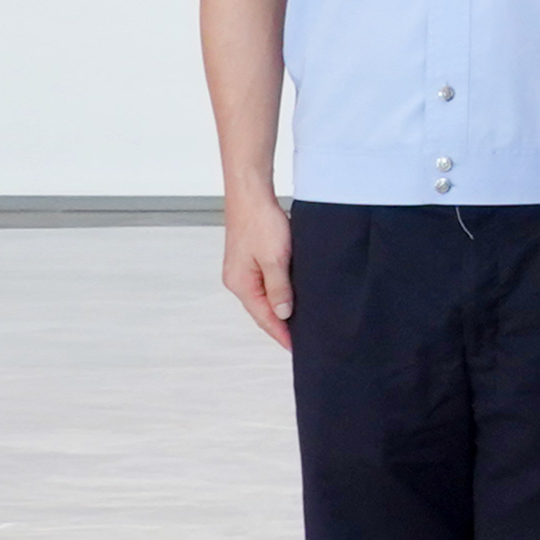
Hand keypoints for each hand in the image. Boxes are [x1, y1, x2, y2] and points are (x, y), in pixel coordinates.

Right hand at [220, 185, 296, 348]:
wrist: (251, 192)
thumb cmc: (260, 221)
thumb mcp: (275, 259)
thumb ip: (279, 289)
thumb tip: (283, 314)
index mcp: (241, 284)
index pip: (264, 318)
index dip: (281, 333)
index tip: (297, 348)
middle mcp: (238, 279)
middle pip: (262, 309)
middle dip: (280, 324)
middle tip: (301, 339)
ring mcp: (242, 268)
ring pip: (264, 296)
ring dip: (280, 308)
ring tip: (298, 321)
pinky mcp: (249, 257)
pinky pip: (265, 282)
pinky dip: (277, 292)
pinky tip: (290, 294)